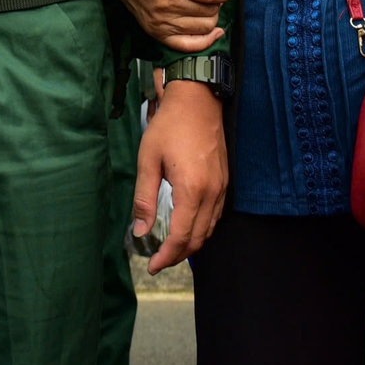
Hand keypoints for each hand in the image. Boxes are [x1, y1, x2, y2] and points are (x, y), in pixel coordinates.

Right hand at [110, 0, 240, 51]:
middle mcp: (166, 4)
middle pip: (210, 10)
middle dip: (216, 0)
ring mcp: (161, 22)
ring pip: (205, 27)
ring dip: (211, 15)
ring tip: (202, 3)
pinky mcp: (158, 34)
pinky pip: (190, 45)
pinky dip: (206, 40)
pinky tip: (212, 30)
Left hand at [132, 80, 227, 273]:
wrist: (198, 99)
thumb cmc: (169, 126)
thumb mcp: (148, 160)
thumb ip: (144, 199)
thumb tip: (139, 231)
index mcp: (192, 190)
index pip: (181, 237)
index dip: (166, 256)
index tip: (152, 266)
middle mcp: (212, 193)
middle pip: (198, 238)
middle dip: (178, 255)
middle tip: (158, 259)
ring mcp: (222, 187)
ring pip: (209, 229)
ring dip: (191, 243)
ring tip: (170, 247)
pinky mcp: (224, 180)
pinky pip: (216, 215)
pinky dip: (202, 228)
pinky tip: (187, 226)